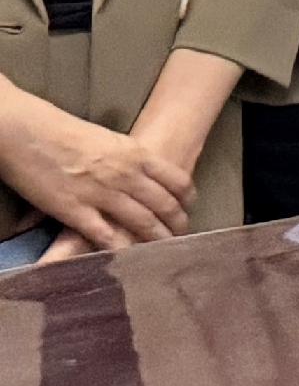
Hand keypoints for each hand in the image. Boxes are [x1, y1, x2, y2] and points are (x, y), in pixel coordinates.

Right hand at [0, 88, 189, 254]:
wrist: (23, 130)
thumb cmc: (59, 129)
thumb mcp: (106, 138)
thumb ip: (126, 157)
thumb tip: (138, 171)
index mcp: (135, 153)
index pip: (176, 180)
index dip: (186, 199)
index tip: (189, 208)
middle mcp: (126, 175)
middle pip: (164, 206)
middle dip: (176, 224)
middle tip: (181, 236)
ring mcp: (102, 194)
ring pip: (142, 223)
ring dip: (157, 239)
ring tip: (165, 250)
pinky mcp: (75, 211)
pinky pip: (106, 236)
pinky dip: (120, 248)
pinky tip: (129, 257)